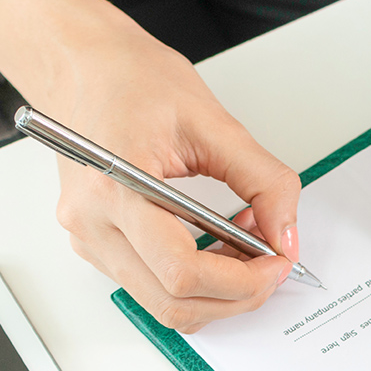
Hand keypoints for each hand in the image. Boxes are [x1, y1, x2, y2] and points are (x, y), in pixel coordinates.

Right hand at [0, 0, 302, 332]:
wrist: (83, 66)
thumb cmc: (133, 79)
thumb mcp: (214, 121)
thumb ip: (263, 181)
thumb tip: (287, 234)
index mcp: (117, 186)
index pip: (181, 271)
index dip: (241, 280)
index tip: (278, 261)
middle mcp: (92, 222)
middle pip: (172, 302)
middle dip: (235, 297)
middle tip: (273, 267)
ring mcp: (87, 237)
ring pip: (160, 304)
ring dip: (215, 293)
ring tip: (247, 252)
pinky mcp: (93, 241)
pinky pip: (147, 286)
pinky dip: (192, 282)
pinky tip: (216, 248)